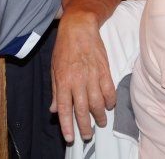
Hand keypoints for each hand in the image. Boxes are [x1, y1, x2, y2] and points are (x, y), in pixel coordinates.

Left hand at [50, 11, 115, 142]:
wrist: (79, 27)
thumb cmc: (64, 47)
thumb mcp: (54, 68)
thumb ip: (55, 90)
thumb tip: (54, 109)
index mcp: (63, 81)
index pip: (64, 109)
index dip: (67, 125)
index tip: (69, 137)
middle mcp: (77, 80)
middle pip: (82, 110)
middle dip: (85, 126)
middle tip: (87, 135)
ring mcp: (92, 75)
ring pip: (97, 103)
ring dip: (99, 116)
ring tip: (100, 122)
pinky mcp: (104, 70)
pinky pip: (109, 90)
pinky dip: (110, 101)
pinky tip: (109, 106)